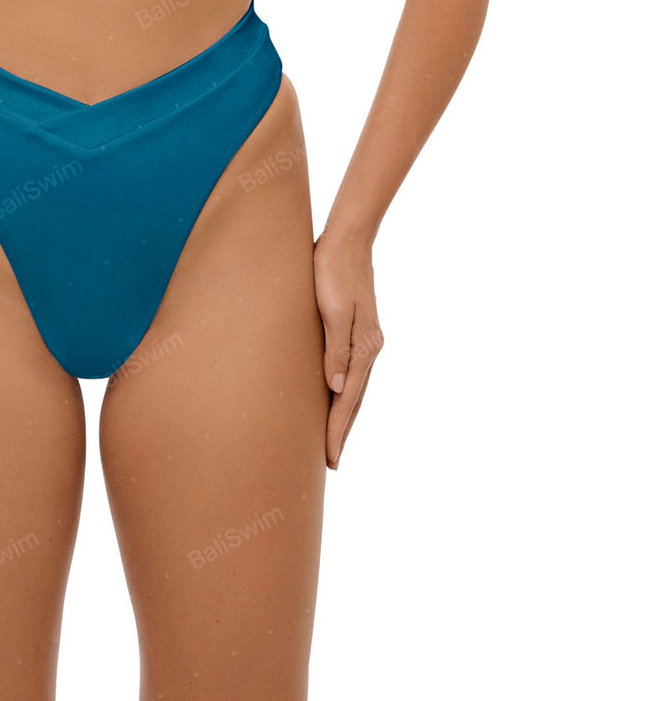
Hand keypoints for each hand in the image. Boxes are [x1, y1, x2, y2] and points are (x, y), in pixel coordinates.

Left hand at [313, 229, 383, 469]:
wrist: (348, 238)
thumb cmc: (333, 270)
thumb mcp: (333, 309)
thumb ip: (336, 349)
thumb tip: (337, 389)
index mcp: (366, 346)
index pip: (349, 399)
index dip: (337, 430)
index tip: (330, 459)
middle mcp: (369, 347)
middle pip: (355, 399)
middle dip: (343, 431)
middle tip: (331, 462)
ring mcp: (365, 339)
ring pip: (355, 387)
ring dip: (344, 414)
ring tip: (333, 438)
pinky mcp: (356, 329)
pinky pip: (351, 371)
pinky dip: (344, 391)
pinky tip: (335, 396)